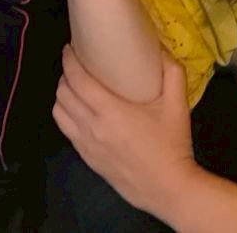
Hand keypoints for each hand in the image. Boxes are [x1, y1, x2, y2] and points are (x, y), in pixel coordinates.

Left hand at [53, 44, 198, 217]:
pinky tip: (78, 112)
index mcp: (110, 111)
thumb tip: (160, 48)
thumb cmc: (172, 145)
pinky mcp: (87, 159)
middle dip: (65, 75)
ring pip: (58, 112)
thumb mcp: (177, 105)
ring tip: (73, 87)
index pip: (76, 79)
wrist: (169, 189)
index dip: (68, 60)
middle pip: (62, 93)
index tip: (69, 48)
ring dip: (62, 96)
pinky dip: (66, 115)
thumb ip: (171, 72)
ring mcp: (86, 145)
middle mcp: (92, 127)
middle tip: (75, 65)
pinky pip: (66, 131)